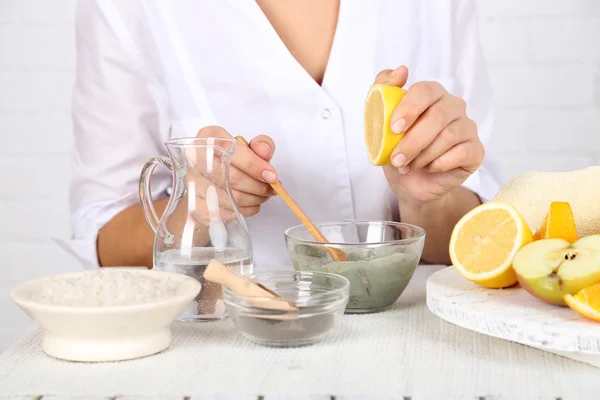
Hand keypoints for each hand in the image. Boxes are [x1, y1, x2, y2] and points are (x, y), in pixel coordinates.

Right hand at [179, 126, 277, 219]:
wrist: (207, 185)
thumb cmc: (230, 163)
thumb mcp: (248, 149)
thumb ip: (260, 145)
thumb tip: (264, 152)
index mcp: (208, 137)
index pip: (230, 148)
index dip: (254, 164)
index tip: (272, 175)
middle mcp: (195, 158)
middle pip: (232, 176)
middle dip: (259, 185)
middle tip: (272, 189)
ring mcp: (193, 183)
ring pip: (232, 196)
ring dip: (255, 199)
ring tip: (264, 196)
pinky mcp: (196, 205)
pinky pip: (227, 212)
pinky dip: (246, 210)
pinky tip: (252, 204)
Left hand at [375, 66, 484, 203]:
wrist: (409, 182)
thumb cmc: (397, 148)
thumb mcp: (380, 123)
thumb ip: (383, 91)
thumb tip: (400, 70)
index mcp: (431, 94)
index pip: (424, 90)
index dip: (409, 108)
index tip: (393, 129)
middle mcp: (453, 106)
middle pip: (437, 116)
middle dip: (413, 141)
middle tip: (396, 159)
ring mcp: (467, 127)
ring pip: (448, 137)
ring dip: (423, 155)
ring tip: (408, 166)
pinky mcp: (476, 150)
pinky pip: (461, 153)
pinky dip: (439, 164)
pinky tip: (428, 168)